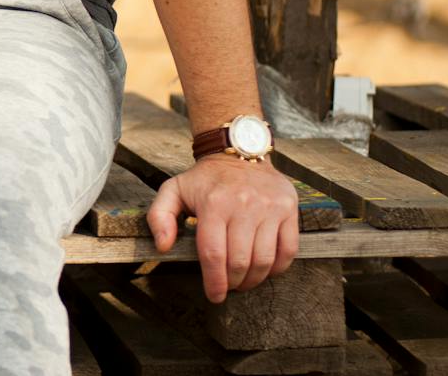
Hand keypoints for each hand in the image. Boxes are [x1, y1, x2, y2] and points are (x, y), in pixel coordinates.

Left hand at [146, 155, 298, 302]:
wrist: (238, 153)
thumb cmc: (205, 180)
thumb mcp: (173, 190)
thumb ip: (159, 216)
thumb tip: (163, 246)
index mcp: (213, 203)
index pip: (213, 254)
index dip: (214, 281)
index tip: (214, 295)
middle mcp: (243, 205)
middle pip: (240, 261)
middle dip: (232, 283)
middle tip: (229, 287)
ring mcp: (269, 207)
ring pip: (264, 260)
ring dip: (254, 280)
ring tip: (244, 281)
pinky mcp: (288, 208)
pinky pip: (288, 250)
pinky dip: (277, 268)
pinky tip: (265, 269)